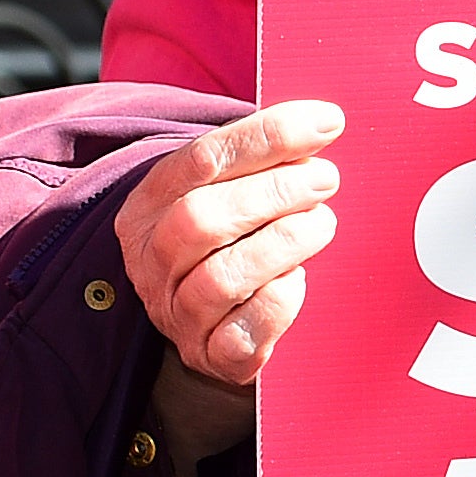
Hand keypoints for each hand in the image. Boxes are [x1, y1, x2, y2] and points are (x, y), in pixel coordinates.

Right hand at [115, 100, 345, 384]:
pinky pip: (242, 333)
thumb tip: (323, 120)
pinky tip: (300, 280)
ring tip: (322, 223)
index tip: (327, 122)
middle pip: (201, 218)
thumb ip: (259, 162)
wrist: (216, 331)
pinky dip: (278, 303)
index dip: (267, 137)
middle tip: (327, 178)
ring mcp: (176, 312)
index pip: (201, 160)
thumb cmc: (234, 244)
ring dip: (283, 243)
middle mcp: (150, 260)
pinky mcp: (211, 355)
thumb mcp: (230, 195)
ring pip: (221, 276)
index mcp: (148, 207)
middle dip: (274, 191)